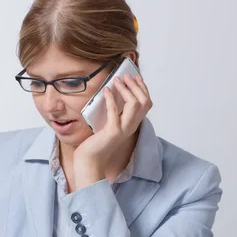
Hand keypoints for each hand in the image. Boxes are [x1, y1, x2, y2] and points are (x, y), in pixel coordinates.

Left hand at [73, 73, 151, 189]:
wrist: (90, 161)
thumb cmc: (97, 144)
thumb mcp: (110, 126)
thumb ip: (115, 115)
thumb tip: (112, 95)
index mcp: (132, 125)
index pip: (146, 104)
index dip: (143, 89)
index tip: (136, 77)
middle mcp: (131, 127)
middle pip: (144, 102)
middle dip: (136, 86)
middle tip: (126, 76)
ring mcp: (123, 130)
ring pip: (135, 104)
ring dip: (126, 89)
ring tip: (116, 80)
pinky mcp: (112, 132)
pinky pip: (115, 112)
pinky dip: (111, 99)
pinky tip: (105, 91)